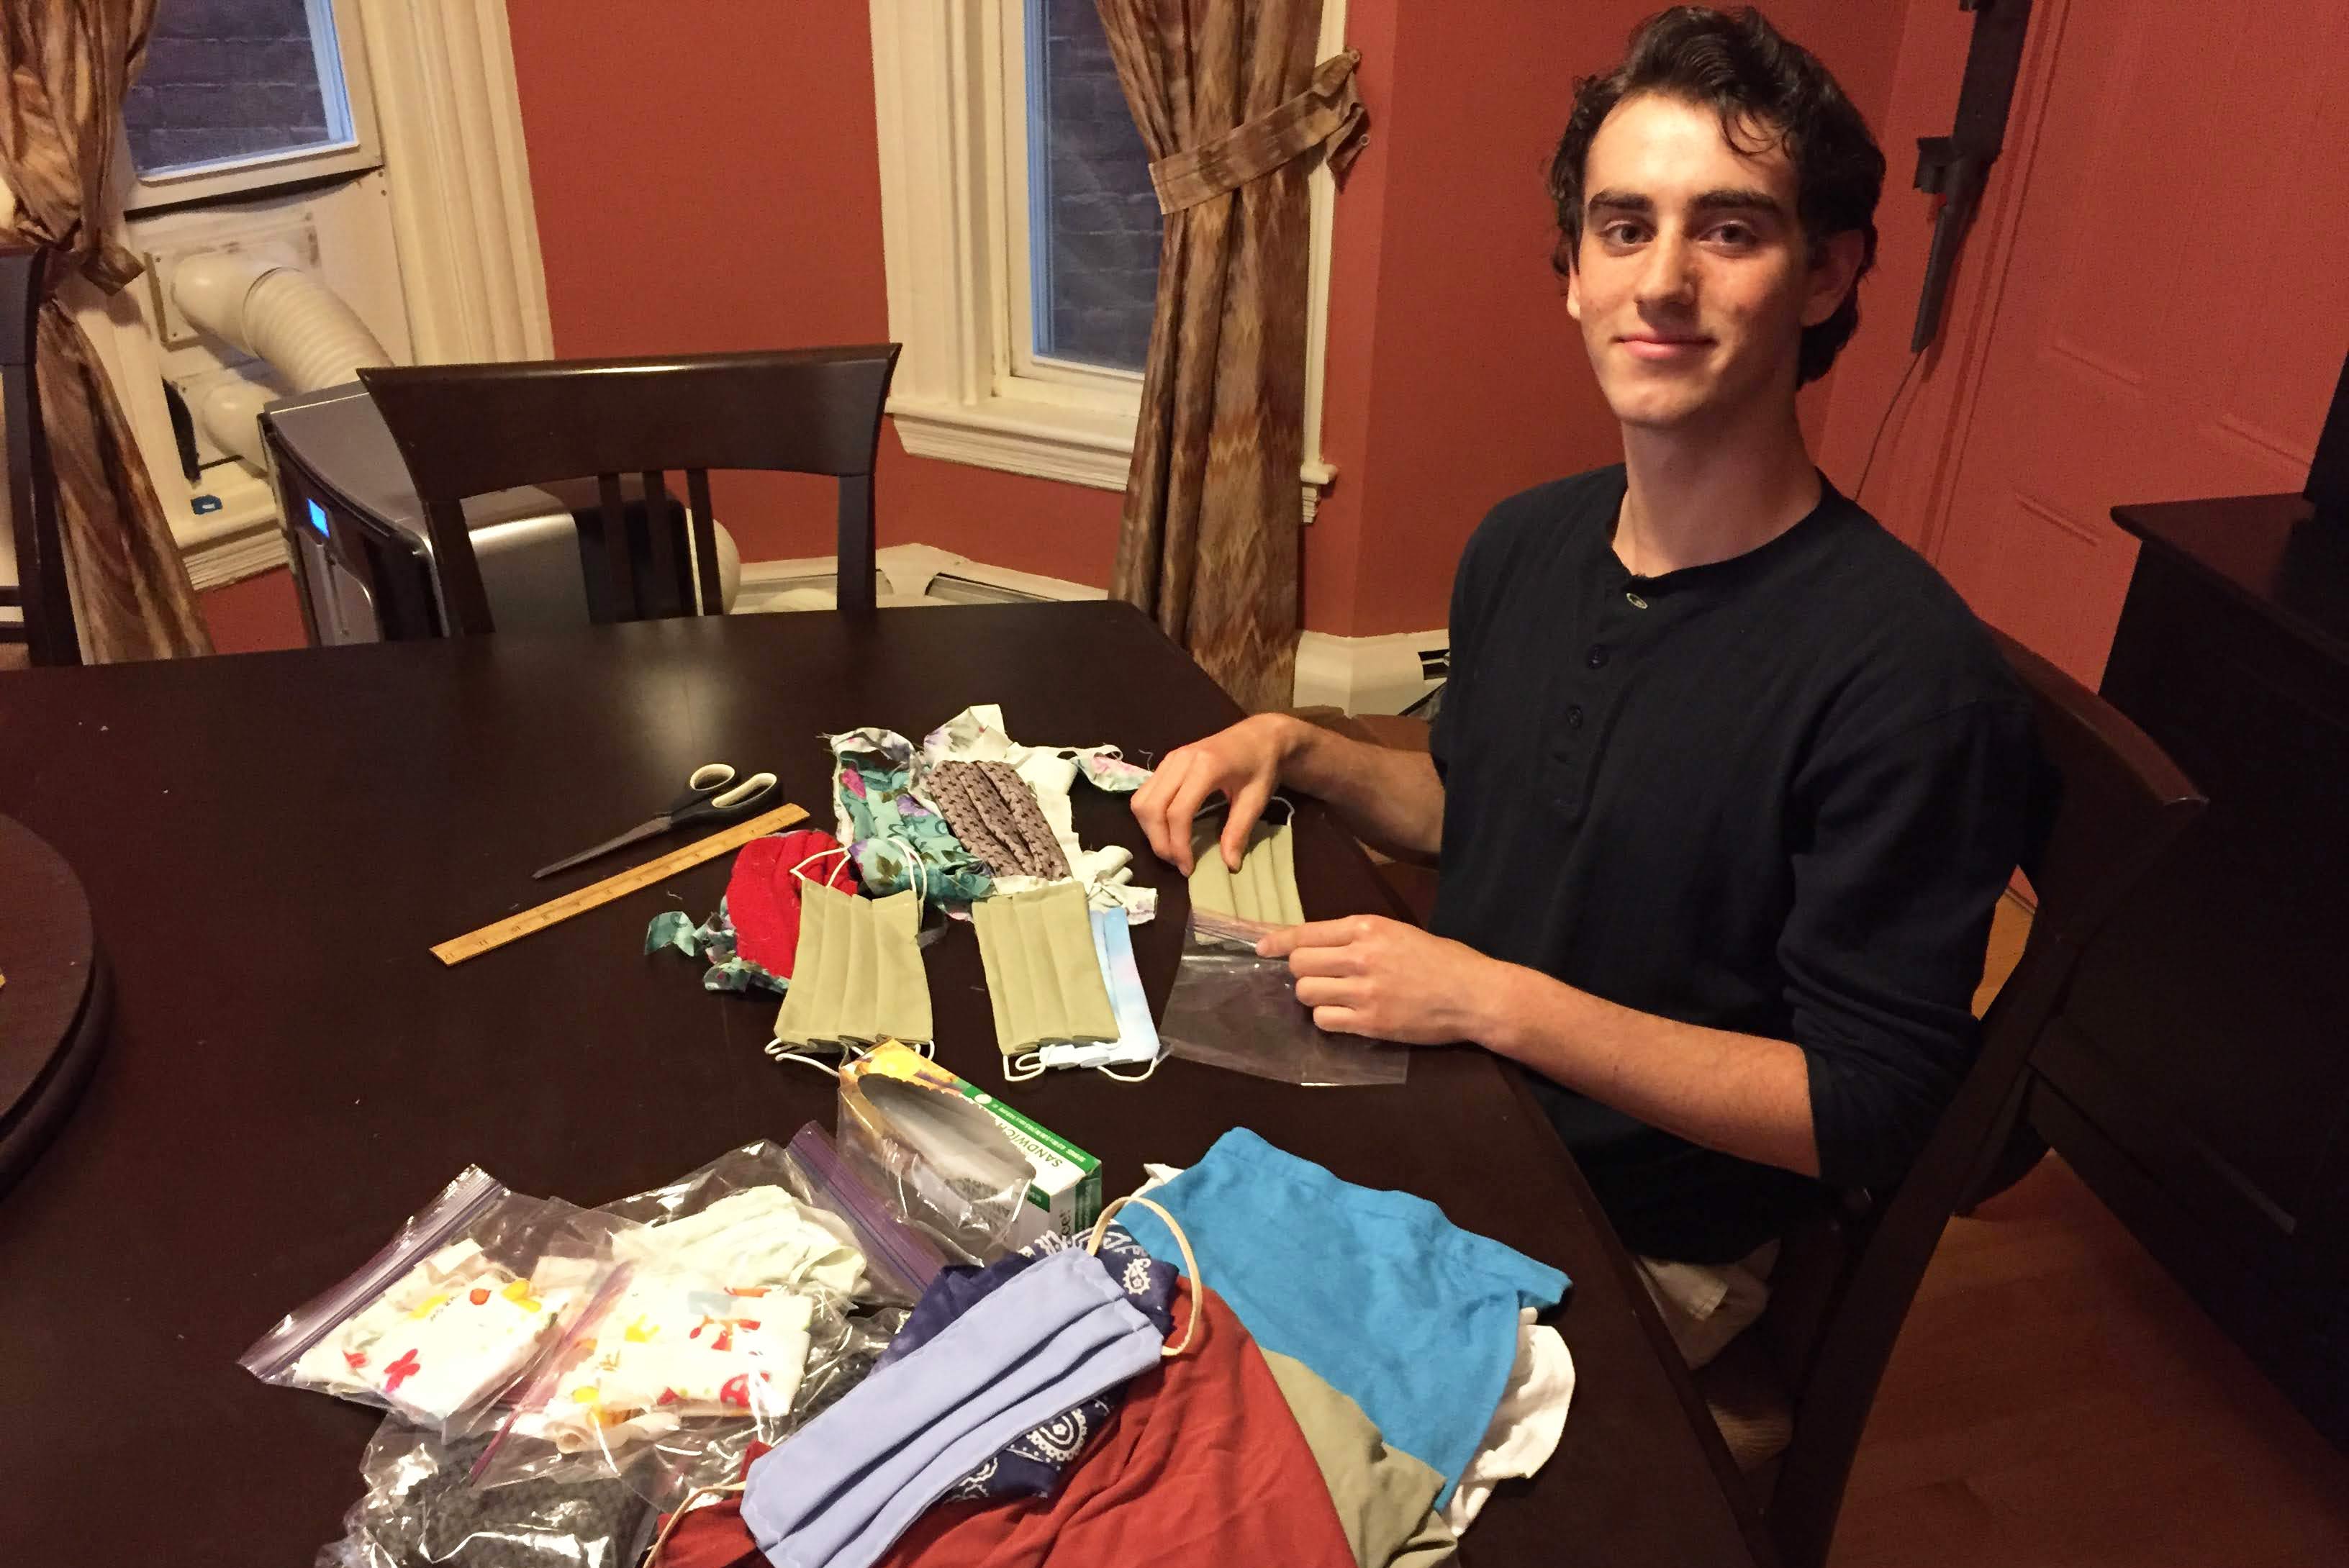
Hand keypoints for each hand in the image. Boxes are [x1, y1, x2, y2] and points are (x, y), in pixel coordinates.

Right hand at [1131, 714, 1297, 874]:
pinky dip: (1150, 816)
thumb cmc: (1262, 765)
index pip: (1178, 812)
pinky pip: (1146, 792)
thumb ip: (1239, 831)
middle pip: (1151, 807)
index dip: (1178, 845)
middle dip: (1159, 841)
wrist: (1261, 735)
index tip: (1189, 868)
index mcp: (1206, 767)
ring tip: (1171, 849)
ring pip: (1141, 800)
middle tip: (1178, 863)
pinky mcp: (1167, 761)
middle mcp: (1181, 760)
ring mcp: (1171, 758)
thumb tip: (1229, 865)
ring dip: (1150, 830)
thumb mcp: (1256, 799)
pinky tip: (1167, 830)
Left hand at [1257, 915, 1505, 1045]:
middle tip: (1318, 977)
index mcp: (1367, 927)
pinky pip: (1324, 1020)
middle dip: (1301, 971)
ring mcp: (1364, 991)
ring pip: (1306, 993)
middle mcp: (1360, 956)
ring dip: (1313, 995)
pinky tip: (1344, 1015)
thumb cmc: (1442, 960)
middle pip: (1299, 964)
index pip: (1305, 933)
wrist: (1474, 994)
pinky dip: (1328, 1018)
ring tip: (1334, 997)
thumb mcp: (1398, 932)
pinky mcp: (1370, 1022)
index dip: (1278, 942)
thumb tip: (1316, 944)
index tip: (1262, 948)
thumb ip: (1358, 936)